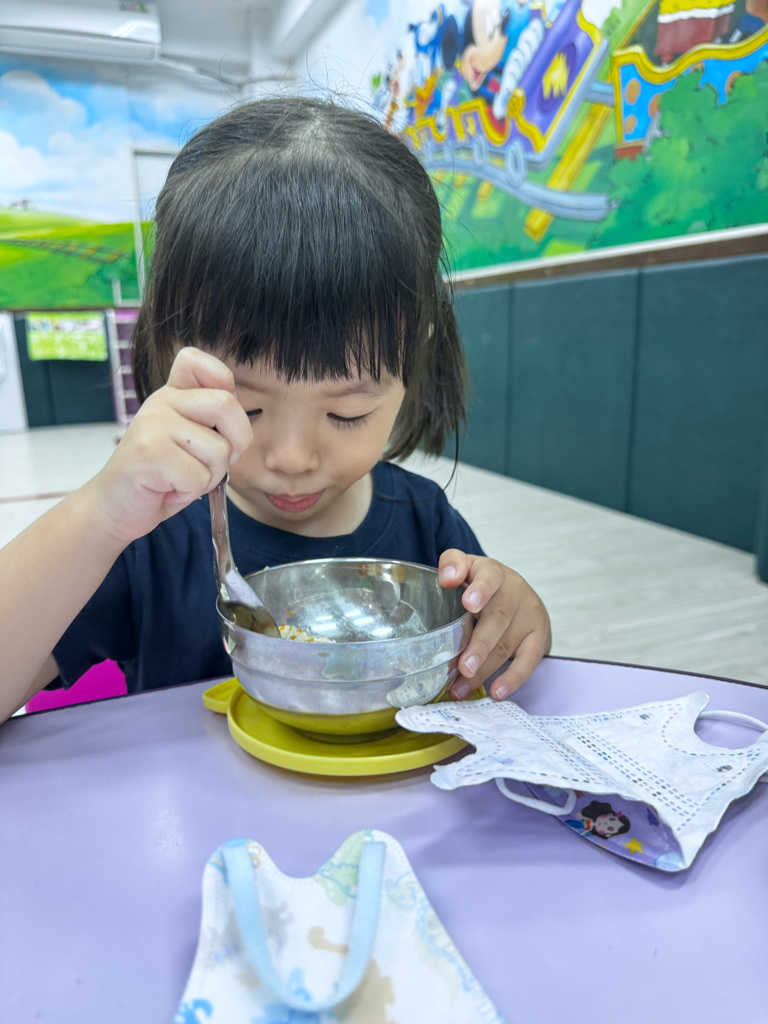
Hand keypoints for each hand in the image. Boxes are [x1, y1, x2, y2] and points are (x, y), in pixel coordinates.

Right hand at [89, 348, 252, 547]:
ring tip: (181, 478)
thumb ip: (211, 421)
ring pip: (219, 449)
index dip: (223, 384)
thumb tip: (239, 424)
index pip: (194, 360)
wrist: (115, 507)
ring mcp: (153, 425)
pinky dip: (191, 491)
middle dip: (237, 443)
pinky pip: (199, 476)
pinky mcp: (149, 454)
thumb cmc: (162, 477)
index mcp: (172, 394)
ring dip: (210, 476)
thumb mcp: (188, 441)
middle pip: (226, 404)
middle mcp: (161, 402)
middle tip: (213, 462)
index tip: (217, 420)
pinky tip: (168, 489)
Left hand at [438, 550, 550, 700]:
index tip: (468, 603)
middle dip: (480, 645)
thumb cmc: (480, 584)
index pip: (489, 575)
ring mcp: (530, 614)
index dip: (480, 589)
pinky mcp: (539, 636)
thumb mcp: (465, 569)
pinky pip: (530, 660)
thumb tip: (446, 577)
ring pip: (508, 644)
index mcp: (493, 572)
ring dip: (485, 669)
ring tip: (461, 688)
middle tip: (463, 667)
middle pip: (499, 617)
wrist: (513, 593)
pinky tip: (497, 691)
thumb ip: (452, 566)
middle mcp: (515, 590)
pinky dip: (514, 678)